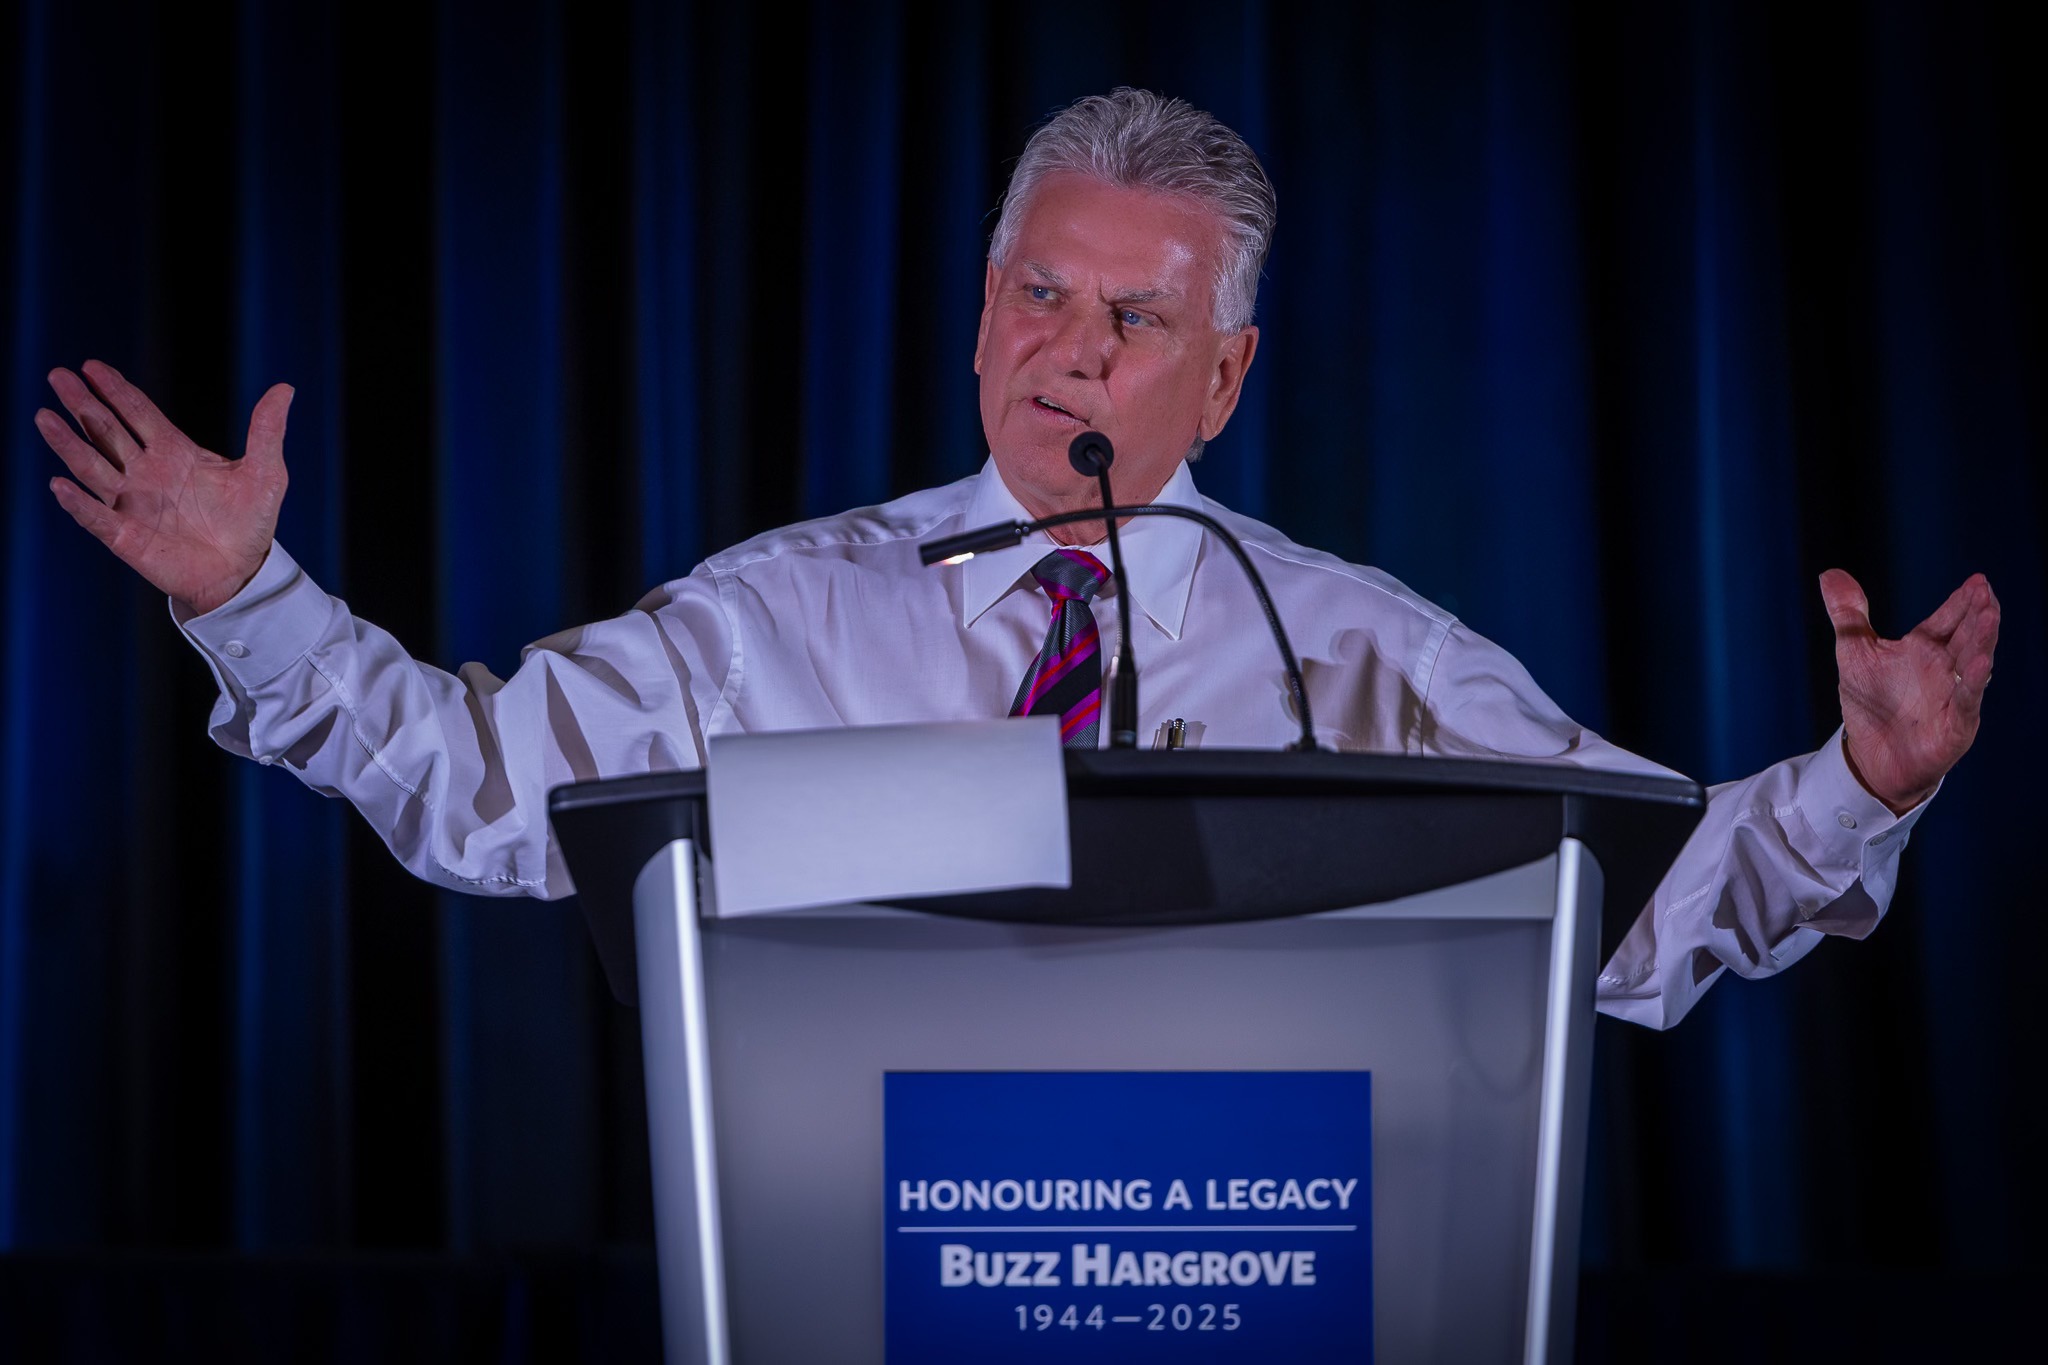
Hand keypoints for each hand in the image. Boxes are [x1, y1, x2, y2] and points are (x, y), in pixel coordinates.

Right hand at [38, 360, 291, 615]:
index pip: (138, 412)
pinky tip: (61, 484)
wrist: (243, 572)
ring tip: (45, 417)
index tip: (90, 366)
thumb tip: (285, 387)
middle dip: (83, 405)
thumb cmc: (251, 522)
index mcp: (175, 452)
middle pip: (106, 432)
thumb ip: (267, 430)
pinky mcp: (126, 536)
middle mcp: (146, 472)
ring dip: (68, 444)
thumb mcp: (265, 473)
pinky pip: (96, 517)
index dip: (115, 389)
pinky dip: (79, 503)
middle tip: (58, 376)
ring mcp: (131, 503)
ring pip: (93, 467)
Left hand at [1821, 568, 1998, 813]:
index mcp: (1924, 649)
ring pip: (1973, 662)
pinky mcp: (1955, 723)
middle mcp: (1944, 668)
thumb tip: (1831, 574)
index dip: (1961, 601)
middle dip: (1978, 613)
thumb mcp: (1854, 653)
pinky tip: (1982, 662)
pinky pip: (1966, 699)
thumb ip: (1848, 615)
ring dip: (1982, 640)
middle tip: (1986, 590)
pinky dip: (1973, 682)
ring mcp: (1952, 695)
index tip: (1977, 580)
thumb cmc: (1871, 704)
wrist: (1871, 758)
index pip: (1947, 619)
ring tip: (1990, 614)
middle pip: (1966, 635)